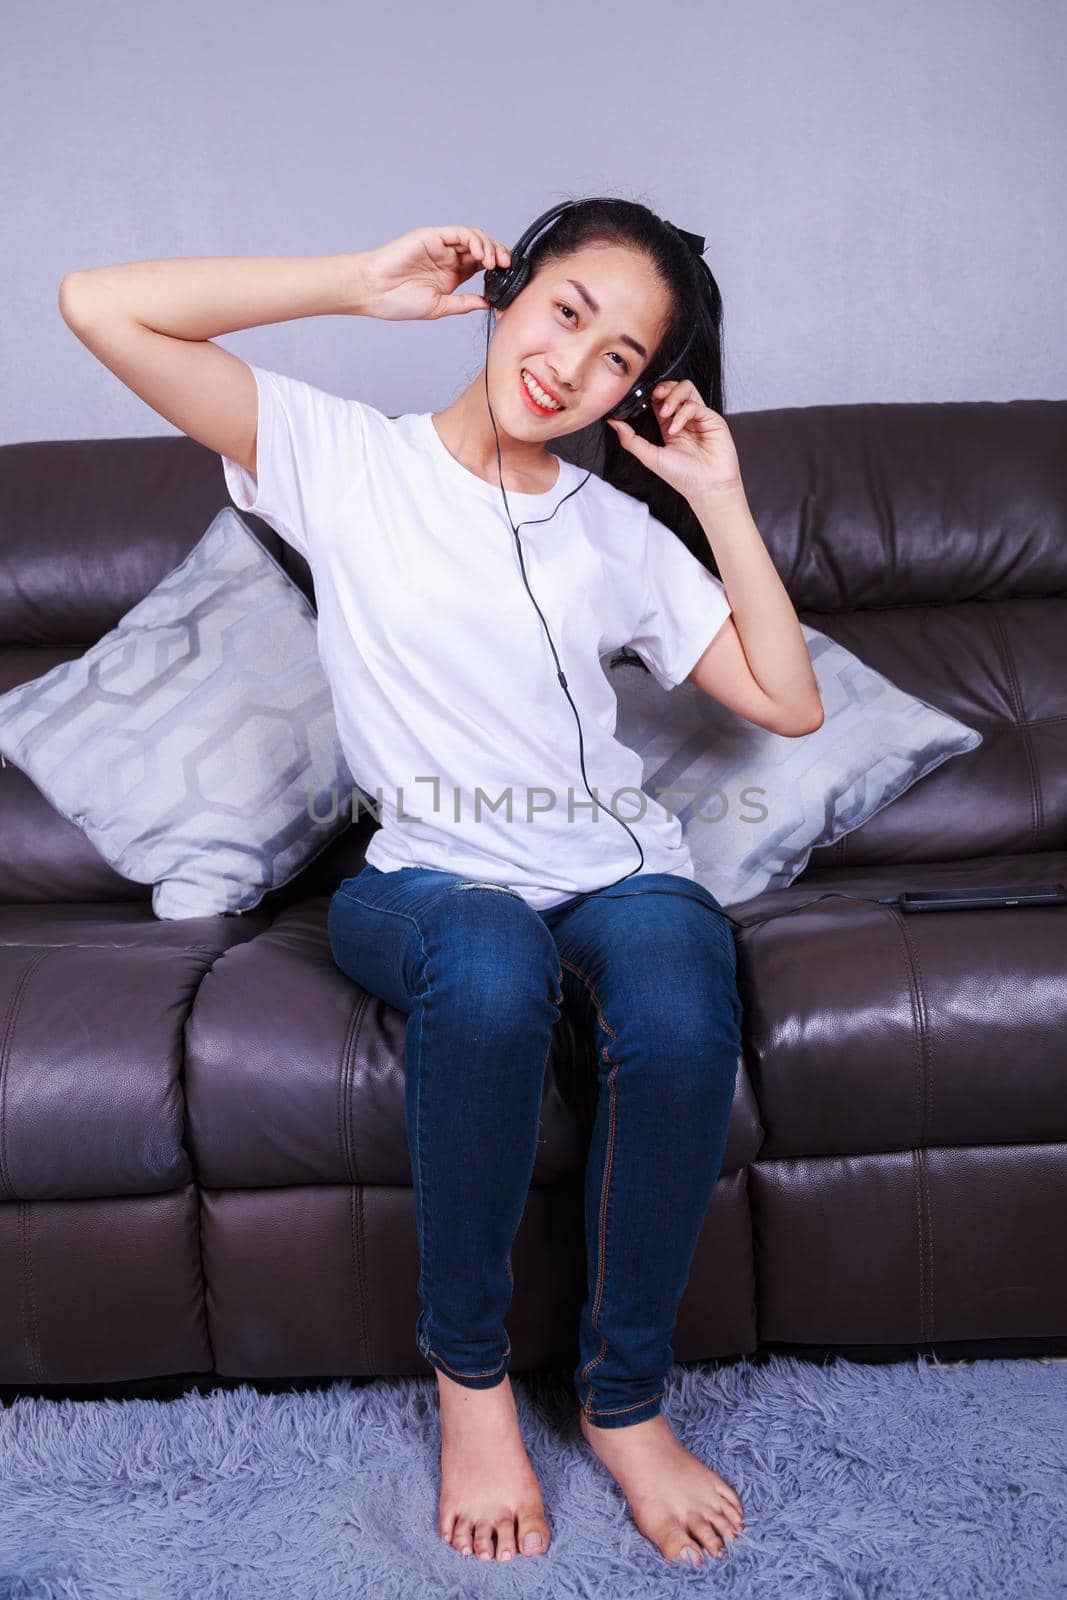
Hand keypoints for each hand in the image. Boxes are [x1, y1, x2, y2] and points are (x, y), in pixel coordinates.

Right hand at [354, 224, 509, 320]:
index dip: (497, 270)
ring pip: (474, 238)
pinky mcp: (433, 236)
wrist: (374, 291)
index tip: (507, 279)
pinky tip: (480, 253)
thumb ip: (463, 303)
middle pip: (482, 250)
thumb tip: (487, 304)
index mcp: (452, 275)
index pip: (481, 266)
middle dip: (499, 255)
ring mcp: (441, 246)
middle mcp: (448, 258)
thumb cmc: (398, 301)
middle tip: (507, 267)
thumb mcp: (439, 307)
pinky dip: (474, 240)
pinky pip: (459, 233)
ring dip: (489, 247)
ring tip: (493, 262)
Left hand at [607, 380, 743, 501]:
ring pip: (687, 388)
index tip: (642, 399)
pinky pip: (695, 405)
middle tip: (654, 397)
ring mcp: (699, 418)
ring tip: (665, 413)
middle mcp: (684, 419)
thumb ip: (631, 440)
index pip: (660, 400)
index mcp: (669, 426)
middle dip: (663, 388)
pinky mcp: (712, 419)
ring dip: (673, 396)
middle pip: (674, 388)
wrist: (706, 488)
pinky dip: (683, 414)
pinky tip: (676, 429)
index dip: (651, 394)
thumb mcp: (650, 457)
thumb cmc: (683, 477)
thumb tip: (614, 423)